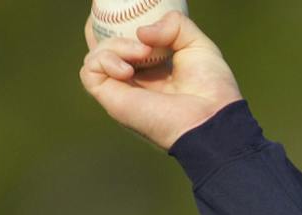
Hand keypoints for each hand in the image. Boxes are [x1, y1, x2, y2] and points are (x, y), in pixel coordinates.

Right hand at [79, 9, 242, 151]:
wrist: (211, 116)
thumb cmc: (211, 88)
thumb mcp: (197, 44)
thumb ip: (175, 25)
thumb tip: (142, 32)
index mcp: (152, 68)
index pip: (123, 42)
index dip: (118, 25)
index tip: (125, 10)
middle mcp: (133, 79)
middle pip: (101, 45)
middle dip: (105, 27)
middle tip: (124, 21)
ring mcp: (121, 90)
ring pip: (96, 55)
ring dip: (116, 44)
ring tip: (144, 51)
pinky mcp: (112, 100)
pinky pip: (90, 71)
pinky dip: (105, 60)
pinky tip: (129, 68)